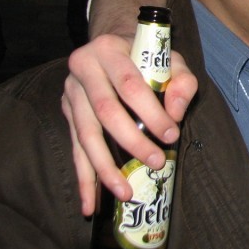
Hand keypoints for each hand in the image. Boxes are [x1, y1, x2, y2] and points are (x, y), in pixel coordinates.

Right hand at [62, 33, 197, 215]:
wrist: (112, 44)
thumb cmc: (146, 55)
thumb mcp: (170, 58)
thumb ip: (181, 81)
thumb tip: (176, 113)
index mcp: (107, 50)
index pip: (129, 84)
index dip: (151, 112)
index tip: (172, 134)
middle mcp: (82, 69)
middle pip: (105, 112)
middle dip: (132, 142)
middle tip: (156, 162)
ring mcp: (70, 93)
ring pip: (86, 136)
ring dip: (105, 168)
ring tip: (125, 193)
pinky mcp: (67, 114)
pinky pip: (75, 150)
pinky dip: (83, 179)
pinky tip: (88, 204)